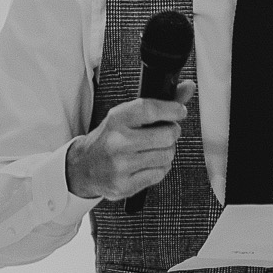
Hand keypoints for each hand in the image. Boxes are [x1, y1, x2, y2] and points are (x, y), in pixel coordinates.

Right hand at [65, 81, 195, 200]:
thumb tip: (188, 87)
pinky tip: (148, 163)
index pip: (150, 109)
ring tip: (154, 149)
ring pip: (167, 155)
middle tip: (166, 133)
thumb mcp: (126, 116)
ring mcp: (120, 165)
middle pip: (166, 135)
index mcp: (116, 120)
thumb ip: (159, 104)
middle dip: (172, 133)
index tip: (180, 111)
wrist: (84, 167)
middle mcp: (117, 142)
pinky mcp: (125, 185)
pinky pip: (160, 173)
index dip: (172, 109)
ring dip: (167, 151)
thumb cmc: (109, 139)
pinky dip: (160, 168)